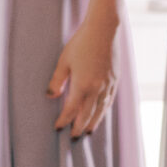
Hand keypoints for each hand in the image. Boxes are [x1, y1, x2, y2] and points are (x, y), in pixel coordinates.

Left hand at [49, 16, 118, 138]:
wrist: (105, 29)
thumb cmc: (81, 42)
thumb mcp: (64, 61)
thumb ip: (57, 81)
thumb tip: (51, 96)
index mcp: (82, 85)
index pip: (71, 109)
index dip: (64, 119)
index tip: (58, 127)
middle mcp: (97, 88)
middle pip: (87, 114)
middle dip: (79, 126)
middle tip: (73, 137)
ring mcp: (108, 85)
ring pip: (100, 110)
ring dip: (94, 122)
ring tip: (88, 131)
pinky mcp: (115, 79)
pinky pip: (109, 100)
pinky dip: (104, 110)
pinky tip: (100, 113)